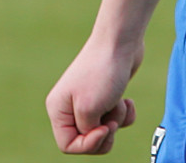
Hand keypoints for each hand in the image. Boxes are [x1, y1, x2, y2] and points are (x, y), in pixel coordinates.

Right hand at [46, 38, 141, 153]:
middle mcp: (71, 107)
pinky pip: (117, 118)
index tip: (103, 129)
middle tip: (112, 120)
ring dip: (116, 120)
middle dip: (104, 134)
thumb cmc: (102, 72)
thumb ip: (87, 133)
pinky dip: (125, 112)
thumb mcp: (89, 110)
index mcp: (58, 110)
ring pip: (104, 129)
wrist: (120, 40)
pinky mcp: (108, 94)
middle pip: (86, 140)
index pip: (67, 145)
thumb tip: (94, 134)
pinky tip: (128, 99)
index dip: (87, 144)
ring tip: (120, 102)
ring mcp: (90, 100)